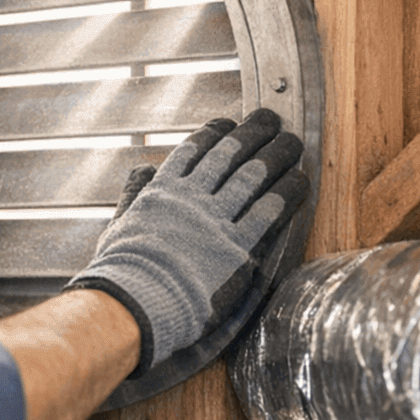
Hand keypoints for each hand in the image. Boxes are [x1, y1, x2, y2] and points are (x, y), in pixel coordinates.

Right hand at [65, 109, 309, 374]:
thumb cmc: (123, 271)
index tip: (229, 123)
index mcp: (162, 191)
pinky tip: (299, 182)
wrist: (138, 301)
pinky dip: (286, 193)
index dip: (214, 132)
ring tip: (292, 142)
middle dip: (253, 133)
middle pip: (228, 155)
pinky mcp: (238, 247)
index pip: (192, 151)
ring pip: (252, 177)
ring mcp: (216, 221)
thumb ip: (135, 193)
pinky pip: (268, 212)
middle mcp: (192, 198)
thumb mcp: (120, 223)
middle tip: (271, 118)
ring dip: (276, 155)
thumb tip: (142, 168)